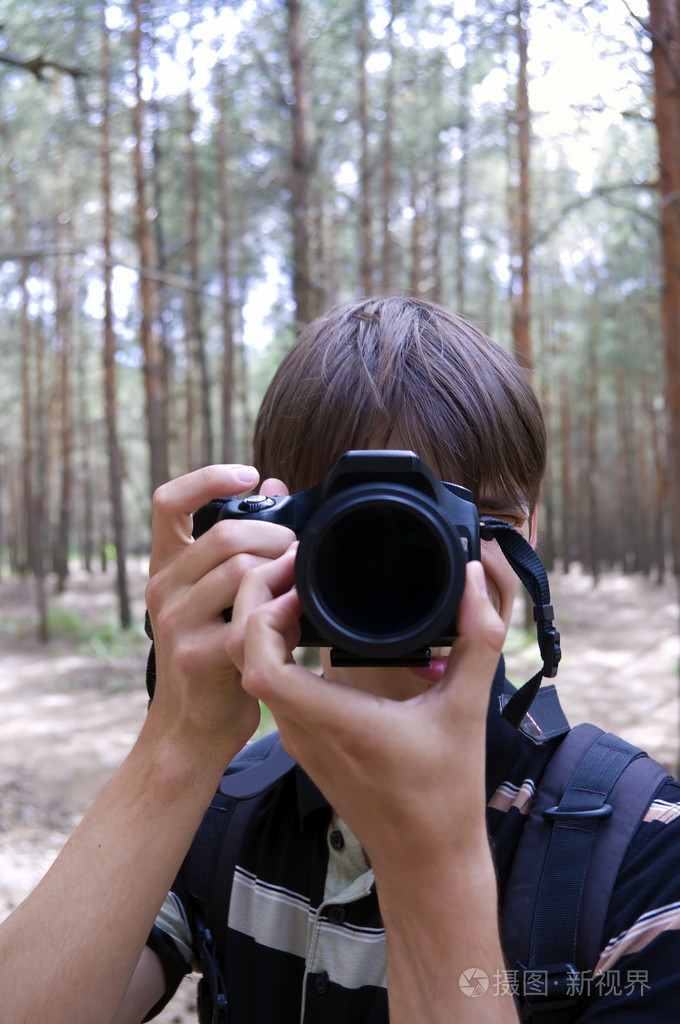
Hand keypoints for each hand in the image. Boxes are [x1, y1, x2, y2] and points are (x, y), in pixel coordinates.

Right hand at [144, 464, 293, 763]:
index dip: (208, 477)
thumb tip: (273, 484)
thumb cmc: (211, 652)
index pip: (168, 501)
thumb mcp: (213, 596)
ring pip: (243, 570)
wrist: (191, 727)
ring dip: (285, 573)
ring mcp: (176, 624)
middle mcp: (162, 589)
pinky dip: (285, 611)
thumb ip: (238, 543)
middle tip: (299, 552)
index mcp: (165, 567)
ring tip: (299, 587)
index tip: (249, 474)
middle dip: (276, 536)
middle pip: (226, 534)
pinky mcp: (200, 656)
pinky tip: (296, 619)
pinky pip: (253, 618)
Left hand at [238, 558, 516, 1022]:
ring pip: (250, 668)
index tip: (298, 584)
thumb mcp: (468, 710)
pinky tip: (307, 621)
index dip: (263, 615)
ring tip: (300, 583)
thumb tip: (479, 579)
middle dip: (255, 601)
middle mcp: (303, 728)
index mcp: (334, 720)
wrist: (425, 860)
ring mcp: (297, 737)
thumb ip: (478, 640)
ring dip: (262, 621)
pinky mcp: (302, 740)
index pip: (259, 665)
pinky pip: (268, 682)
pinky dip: (273, 645)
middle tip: (293, 566)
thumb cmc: (445, 794)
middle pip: (243, 656)